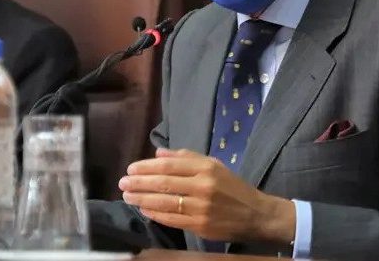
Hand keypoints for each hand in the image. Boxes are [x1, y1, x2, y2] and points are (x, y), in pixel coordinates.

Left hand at [119, 148, 294, 244]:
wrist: (255, 213)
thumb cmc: (231, 185)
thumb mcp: (213, 164)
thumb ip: (186, 157)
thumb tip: (158, 153)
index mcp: (205, 167)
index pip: (169, 165)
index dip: (147, 167)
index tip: (131, 168)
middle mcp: (202, 186)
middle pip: (163, 183)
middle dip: (139, 183)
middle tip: (123, 182)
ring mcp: (201, 207)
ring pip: (165, 202)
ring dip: (142, 198)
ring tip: (127, 196)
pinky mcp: (200, 226)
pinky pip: (172, 219)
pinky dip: (155, 213)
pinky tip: (143, 208)